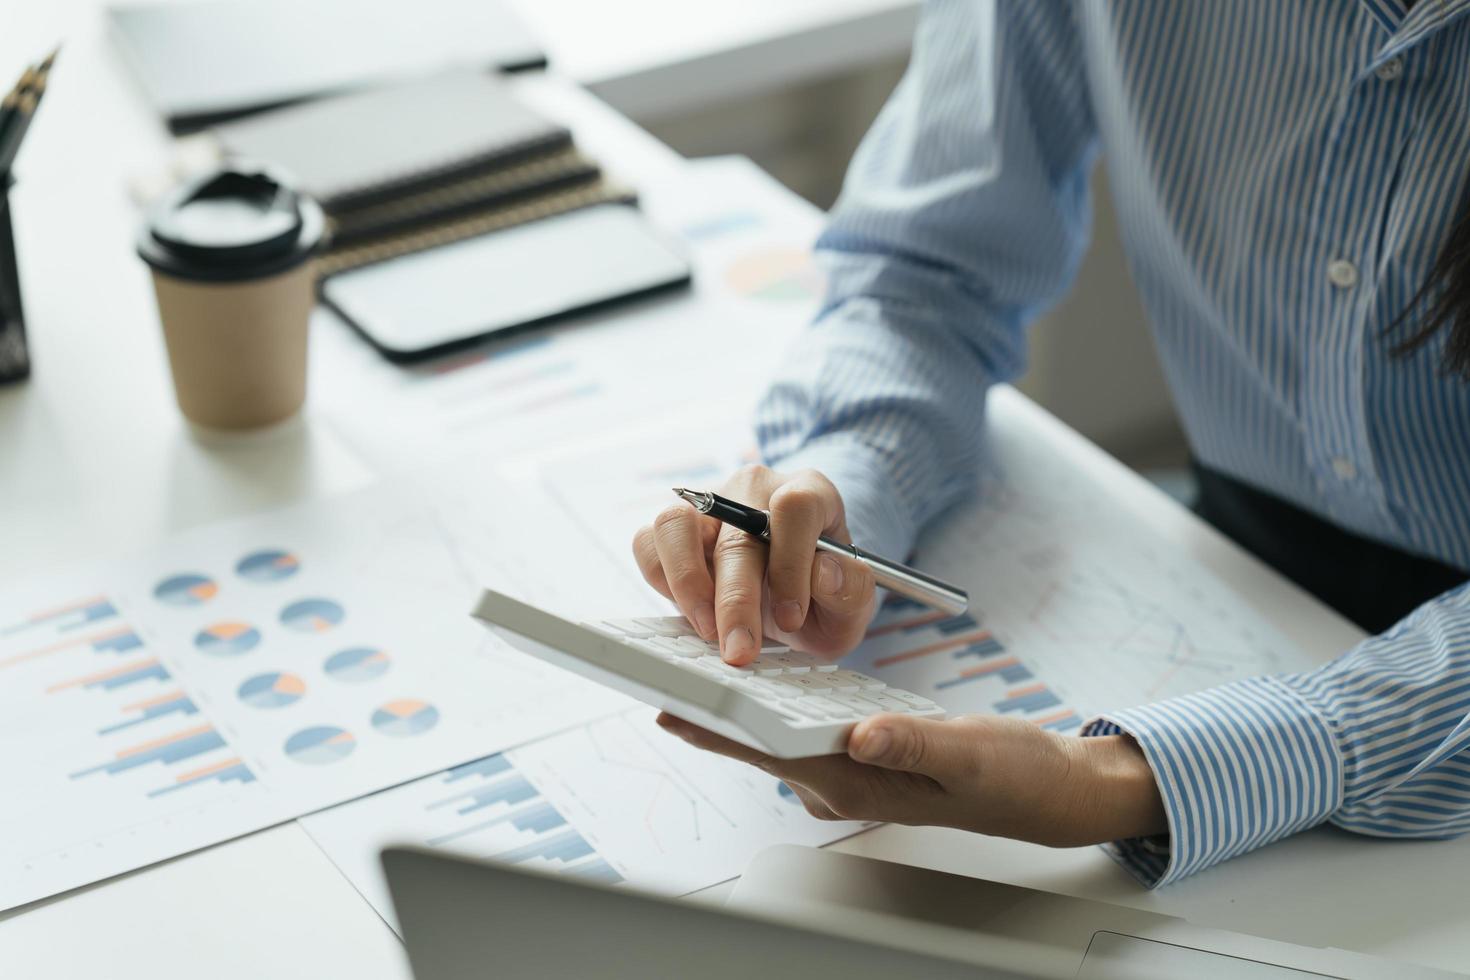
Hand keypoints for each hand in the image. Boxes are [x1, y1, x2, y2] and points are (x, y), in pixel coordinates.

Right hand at [632, 466, 875, 663]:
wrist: (794, 599)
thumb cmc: (823, 597)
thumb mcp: (852, 605)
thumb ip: (851, 591)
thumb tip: (825, 574)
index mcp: (809, 494)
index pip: (795, 507)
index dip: (791, 563)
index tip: (792, 617)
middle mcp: (754, 490)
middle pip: (736, 532)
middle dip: (736, 600)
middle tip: (739, 651)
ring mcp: (707, 504)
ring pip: (676, 523)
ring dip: (688, 584)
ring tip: (707, 630)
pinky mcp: (672, 528)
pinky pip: (648, 543)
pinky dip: (662, 581)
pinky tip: (691, 612)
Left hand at [658, 712, 1166, 846]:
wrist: (1046, 789)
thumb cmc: (1013, 775)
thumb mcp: (969, 753)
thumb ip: (915, 742)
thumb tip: (861, 733)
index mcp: (860, 784)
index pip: (772, 754)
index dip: (718, 730)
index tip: (669, 709)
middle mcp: (845, 783)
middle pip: (762, 746)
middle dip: (713, 715)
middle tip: (661, 680)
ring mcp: (853, 771)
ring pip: (781, 737)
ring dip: (742, 708)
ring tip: (697, 673)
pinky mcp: (865, 755)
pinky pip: (807, 730)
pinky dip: (779, 705)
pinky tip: (763, 681)